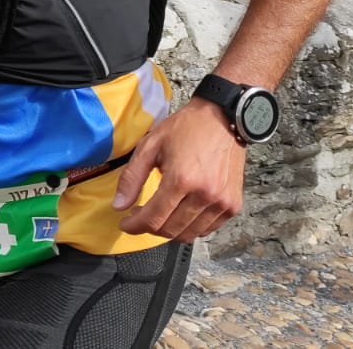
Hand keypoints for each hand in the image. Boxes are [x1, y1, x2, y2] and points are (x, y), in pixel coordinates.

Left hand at [112, 99, 246, 241]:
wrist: (222, 118)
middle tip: (140, 215)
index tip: (126, 223)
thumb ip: (132, 178)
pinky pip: (206, 230)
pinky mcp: (233, 205)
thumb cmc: (187, 128)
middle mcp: (204, 195)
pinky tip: (181, 213)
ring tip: (160, 213)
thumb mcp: (150, 146)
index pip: (153, 219)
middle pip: (170, 230)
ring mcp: (221, 202)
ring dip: (169, 230)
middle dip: (149, 228)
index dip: (134, 226)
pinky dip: (190, 227)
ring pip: (188, 235)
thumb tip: (119, 205)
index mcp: (181, 179)